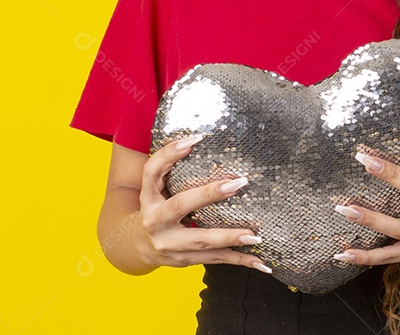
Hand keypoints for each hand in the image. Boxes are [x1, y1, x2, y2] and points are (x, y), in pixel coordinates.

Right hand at [135, 135, 272, 273]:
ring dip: (229, 237)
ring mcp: (168, 244)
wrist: (138, 246)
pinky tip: (261, 262)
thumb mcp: (156, 187)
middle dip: (209, 194)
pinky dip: (240, 261)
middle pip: (179, 205)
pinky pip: (214, 259)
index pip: (152, 171)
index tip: (196, 139)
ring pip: (200, 240)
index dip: (170, 154)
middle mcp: (155, 221)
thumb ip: (171, 168)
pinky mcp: (184, 260)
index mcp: (147, 197)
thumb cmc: (156, 206)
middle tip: (238, 182)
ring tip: (255, 234)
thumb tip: (200, 136)